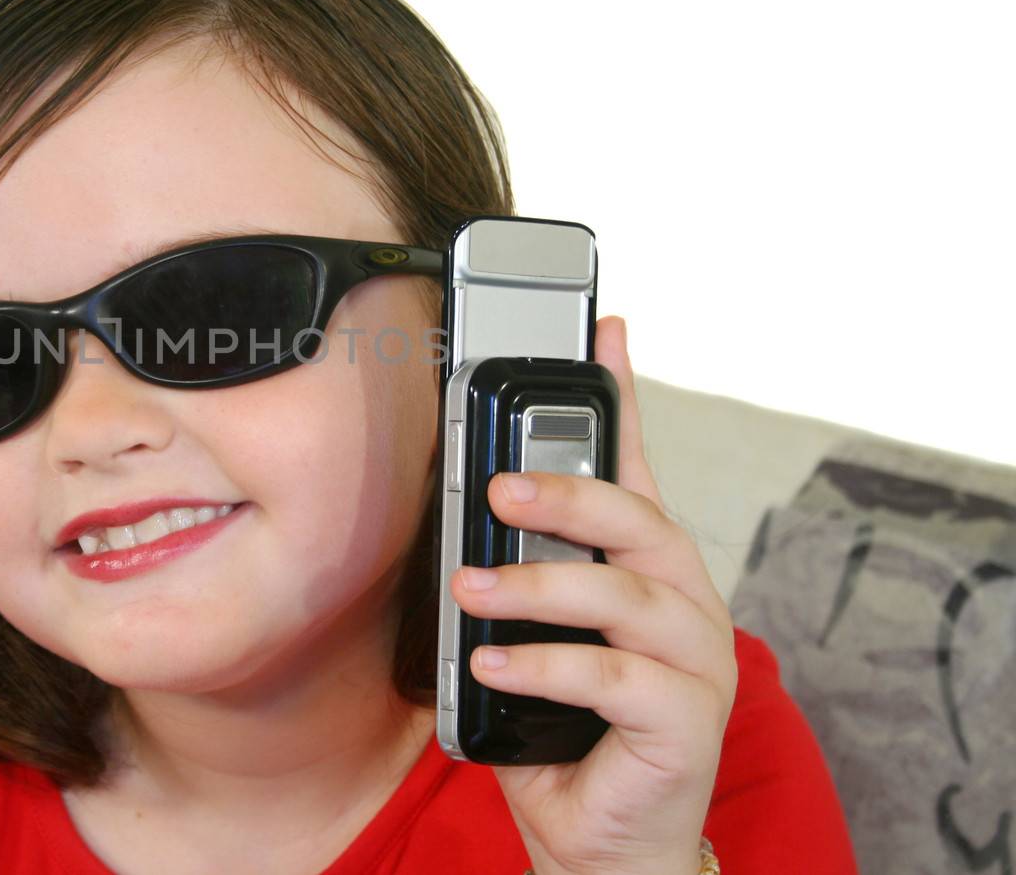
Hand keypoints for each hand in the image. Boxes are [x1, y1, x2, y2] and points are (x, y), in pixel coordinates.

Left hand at [447, 315, 737, 874]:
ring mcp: (695, 662)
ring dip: (538, 588)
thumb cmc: (566, 730)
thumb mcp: (532, 636)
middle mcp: (683, 603)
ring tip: (471, 591)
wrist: (601, 839)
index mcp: (644, 571)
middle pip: (640, 521)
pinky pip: (615, 679)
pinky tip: (492, 664)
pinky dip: (546, 665)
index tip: (604, 330)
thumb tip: (459, 522)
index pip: (637, 469)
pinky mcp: (686, 722)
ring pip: (627, 597)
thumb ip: (517, 577)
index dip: (622, 399)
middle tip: (497, 488)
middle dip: (567, 493)